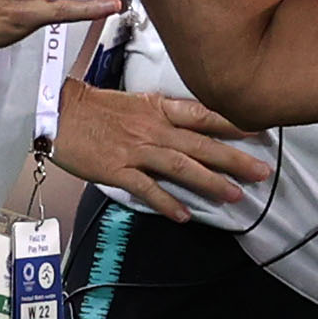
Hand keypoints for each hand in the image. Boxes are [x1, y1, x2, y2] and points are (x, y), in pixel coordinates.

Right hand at [54, 79, 272, 215]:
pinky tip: (185, 216)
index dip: (232, 123)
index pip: (203, 114)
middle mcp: (153, 128)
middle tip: (262, 172)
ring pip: (182, 167)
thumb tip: (188, 125)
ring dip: (211, 182)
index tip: (259, 130)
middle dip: (235, 158)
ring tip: (235, 196)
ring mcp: (136, 150)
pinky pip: (147, 189)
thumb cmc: (92, 108)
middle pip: (201, 144)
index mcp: (158, 108)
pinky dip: (167, 203)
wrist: (55, 112)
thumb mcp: (134, 101)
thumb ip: (162, 113)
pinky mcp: (118, 170)